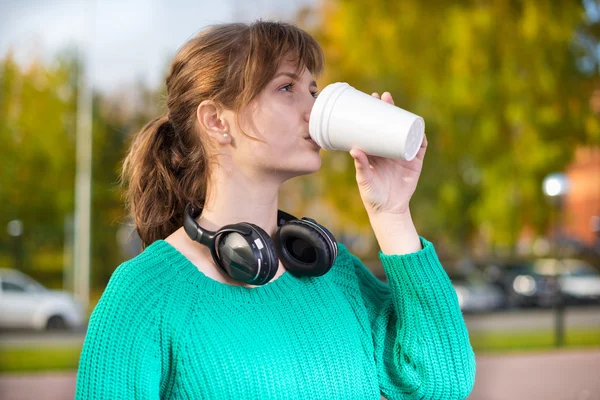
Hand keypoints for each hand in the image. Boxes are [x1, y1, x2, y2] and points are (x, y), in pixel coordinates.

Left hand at [349, 91, 427, 216]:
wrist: (388, 210)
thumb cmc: (372, 195)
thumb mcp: (365, 179)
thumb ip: (361, 166)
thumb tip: (354, 149)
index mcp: (375, 151)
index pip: (375, 127)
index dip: (374, 112)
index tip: (371, 98)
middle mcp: (389, 150)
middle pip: (391, 124)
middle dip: (389, 109)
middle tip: (384, 97)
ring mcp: (403, 156)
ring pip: (406, 132)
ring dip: (406, 119)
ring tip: (400, 108)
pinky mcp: (414, 164)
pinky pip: (420, 148)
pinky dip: (420, 138)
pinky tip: (419, 128)